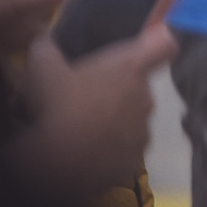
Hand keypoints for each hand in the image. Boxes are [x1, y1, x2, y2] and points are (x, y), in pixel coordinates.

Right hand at [11, 20, 176, 197]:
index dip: (159, 43)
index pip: (164, 46)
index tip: (150, 45)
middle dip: (119, 90)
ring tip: (84, 128)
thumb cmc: (58, 106)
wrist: (60, 164)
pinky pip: (125, 150)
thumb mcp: (42, 69)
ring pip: (133, 120)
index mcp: (130, 69)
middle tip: (88, 97)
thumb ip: (46, 49)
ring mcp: (143, 132)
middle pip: (139, 87)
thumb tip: (44, 42)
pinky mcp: (135, 162)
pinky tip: (87, 151)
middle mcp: (145, 98)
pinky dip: (111, 150)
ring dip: (115, 121)